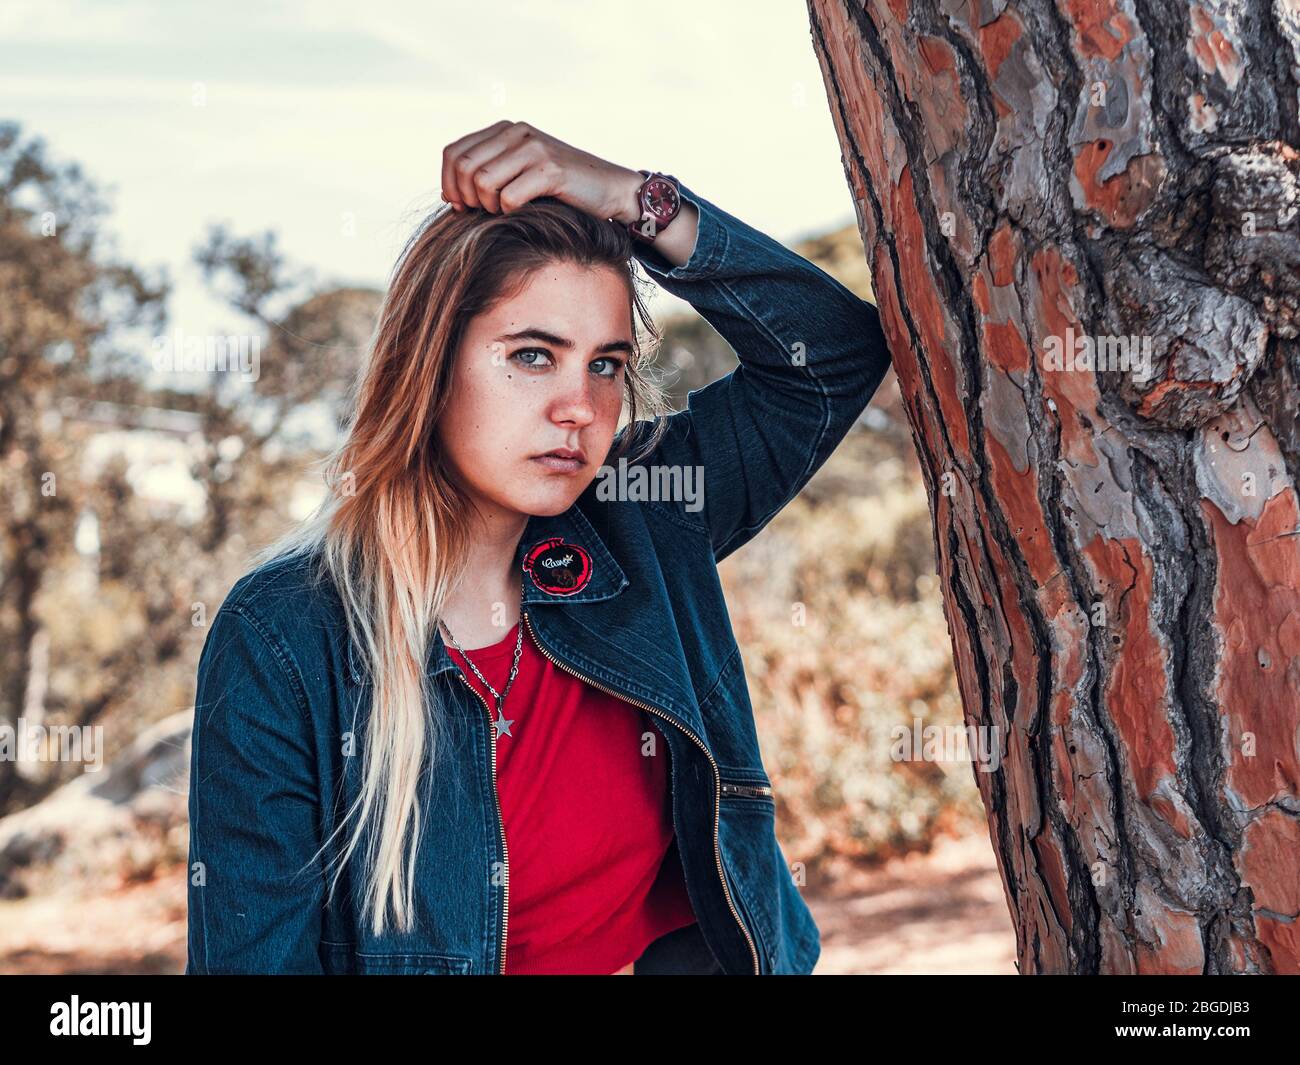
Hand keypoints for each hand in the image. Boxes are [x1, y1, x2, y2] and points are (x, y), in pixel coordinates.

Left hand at [440, 120, 643, 224]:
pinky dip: (508, 212)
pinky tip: (521, 213)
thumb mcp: (521, 173)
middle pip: (463, 168)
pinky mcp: (550, 170)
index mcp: (506, 129)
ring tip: (502, 212)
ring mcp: (534, 149)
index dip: (448, 183)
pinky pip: (509, 196)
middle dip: (465, 197)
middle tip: (480, 213)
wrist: (611, 189)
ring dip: (487, 206)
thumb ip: (488, 174)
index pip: (453, 153)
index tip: (460, 206)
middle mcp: (517, 132)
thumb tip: (448, 196)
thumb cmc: (563, 189)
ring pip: (482, 182)